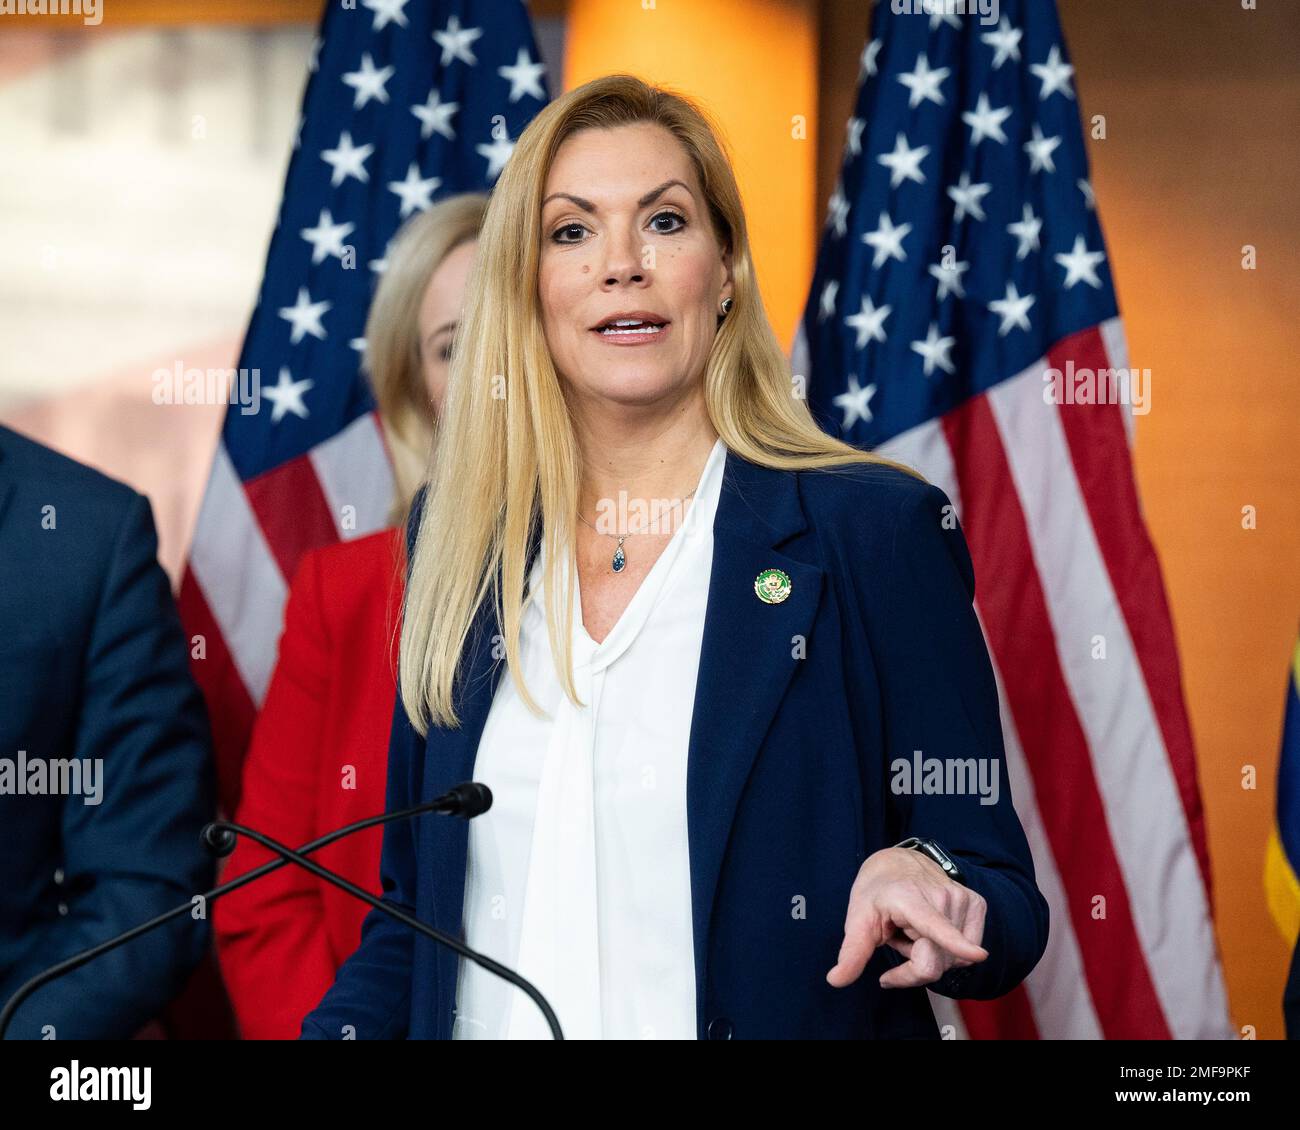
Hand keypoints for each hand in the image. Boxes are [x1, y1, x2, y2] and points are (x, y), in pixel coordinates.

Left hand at [827, 846, 987, 988]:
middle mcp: (940, 895)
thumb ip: (852, 953)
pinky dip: (949, 949)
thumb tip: (835, 981)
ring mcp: (962, 898)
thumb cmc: (878, 892)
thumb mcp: (858, 919)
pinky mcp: (977, 903)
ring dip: (930, 955)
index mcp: (908, 898)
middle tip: (897, 938)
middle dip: (912, 964)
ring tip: (914, 930)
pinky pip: (966, 952)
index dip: (955, 943)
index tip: (977, 955)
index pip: (934, 926)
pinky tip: (932, 930)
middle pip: (935, 962)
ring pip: (952, 960)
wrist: (899, 862)